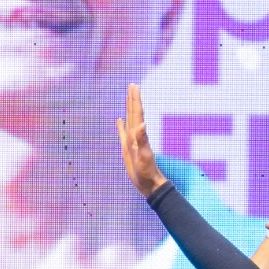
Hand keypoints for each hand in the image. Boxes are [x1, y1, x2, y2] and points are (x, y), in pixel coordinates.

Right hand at [116, 83, 165, 198]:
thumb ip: (143, 139)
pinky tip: (119, 120)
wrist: (148, 183)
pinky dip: (120, 126)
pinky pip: (122, 133)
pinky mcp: (127, 149)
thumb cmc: (147, 171)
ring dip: (128, 108)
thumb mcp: (144, 155)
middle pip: (133, 113)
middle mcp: (135, 135)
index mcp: (138, 134)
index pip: (136, 113)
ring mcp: (131, 141)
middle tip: (132, 85)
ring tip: (127, 97)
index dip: (135, 99)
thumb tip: (142, 124)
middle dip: (132, 99)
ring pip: (128, 120)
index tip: (134, 86)